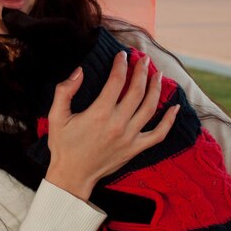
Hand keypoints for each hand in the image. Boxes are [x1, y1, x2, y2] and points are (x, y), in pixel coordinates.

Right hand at [45, 51, 178, 200]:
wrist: (72, 176)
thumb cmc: (63, 145)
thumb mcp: (56, 116)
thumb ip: (65, 91)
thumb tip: (79, 71)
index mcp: (99, 114)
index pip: (116, 81)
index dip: (120, 65)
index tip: (121, 55)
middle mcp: (118, 124)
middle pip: (137, 91)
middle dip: (141, 71)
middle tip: (143, 58)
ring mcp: (129, 137)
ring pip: (149, 108)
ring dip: (155, 89)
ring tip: (157, 74)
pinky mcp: (135, 149)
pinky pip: (158, 134)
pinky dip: (169, 121)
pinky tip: (175, 107)